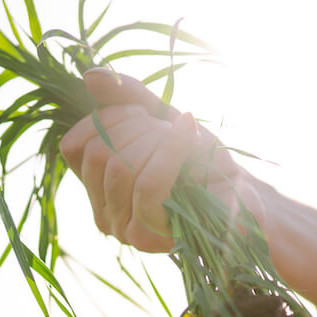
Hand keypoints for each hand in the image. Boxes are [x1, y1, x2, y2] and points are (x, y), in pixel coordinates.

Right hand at [60, 69, 264, 251]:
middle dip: (138, 126)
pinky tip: (190, 132)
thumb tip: (89, 78)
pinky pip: (148, 183)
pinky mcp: (151, 238)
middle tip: (168, 128)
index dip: (106, 118)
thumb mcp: (160, 117)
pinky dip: (172, 149)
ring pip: (121, 167)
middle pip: (99, 154)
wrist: (242, 192)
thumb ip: (125, 98)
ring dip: (158, 139)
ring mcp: (124, 231)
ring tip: (184, 139)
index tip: (142, 113)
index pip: (74, 146)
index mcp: (97, 188)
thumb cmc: (200, 158)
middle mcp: (103, 215)